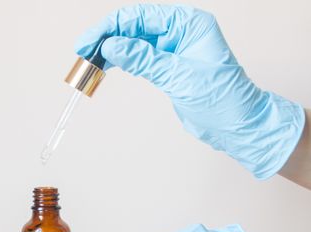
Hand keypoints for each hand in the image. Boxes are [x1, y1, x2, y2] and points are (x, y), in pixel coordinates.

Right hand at [77, 4, 303, 178]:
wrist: (238, 126)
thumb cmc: (224, 99)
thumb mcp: (180, 77)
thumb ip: (144, 59)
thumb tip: (112, 46)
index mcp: (188, 23)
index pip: (140, 16)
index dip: (110, 27)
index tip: (88, 42)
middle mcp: (180, 30)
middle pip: (133, 26)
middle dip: (106, 38)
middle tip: (83, 54)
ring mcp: (173, 47)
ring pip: (133, 41)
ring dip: (111, 50)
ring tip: (89, 62)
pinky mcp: (168, 65)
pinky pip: (139, 56)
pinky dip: (122, 61)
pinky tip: (106, 65)